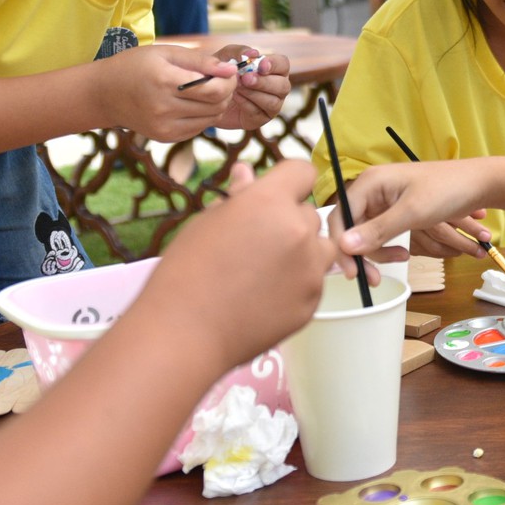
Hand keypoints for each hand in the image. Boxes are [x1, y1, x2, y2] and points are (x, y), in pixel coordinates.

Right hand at [98, 43, 239, 141]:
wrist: (104, 94)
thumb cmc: (136, 66)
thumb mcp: (166, 53)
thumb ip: (200, 61)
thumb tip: (231, 69)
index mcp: (164, 81)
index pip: (214, 89)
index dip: (229, 81)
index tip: (228, 72)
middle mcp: (164, 108)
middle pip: (216, 106)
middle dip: (226, 91)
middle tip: (220, 79)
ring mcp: (164, 126)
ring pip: (211, 119)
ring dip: (216, 105)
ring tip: (207, 90)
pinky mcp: (165, 137)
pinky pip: (198, 128)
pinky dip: (203, 116)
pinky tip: (192, 103)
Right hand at [142, 160, 333, 367]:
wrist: (185, 333)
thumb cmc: (186, 273)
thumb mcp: (207, 223)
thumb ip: (238, 196)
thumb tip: (245, 171)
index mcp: (269, 202)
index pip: (301, 171)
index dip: (288, 182)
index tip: (274, 196)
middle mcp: (298, 231)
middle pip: (309, 213)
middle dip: (288, 221)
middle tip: (253, 243)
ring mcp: (309, 269)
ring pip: (319, 247)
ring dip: (301, 252)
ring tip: (262, 270)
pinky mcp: (312, 302)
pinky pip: (313, 281)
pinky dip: (296, 284)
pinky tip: (263, 295)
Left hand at [213, 45, 289, 132]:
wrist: (208, 95)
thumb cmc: (222, 71)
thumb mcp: (225, 57)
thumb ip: (238, 51)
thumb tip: (254, 52)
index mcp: (273, 69)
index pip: (283, 64)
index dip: (274, 65)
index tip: (260, 65)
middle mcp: (277, 87)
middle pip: (283, 86)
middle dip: (264, 82)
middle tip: (245, 78)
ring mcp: (271, 105)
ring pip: (273, 102)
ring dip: (254, 94)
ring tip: (236, 87)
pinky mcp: (260, 119)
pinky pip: (259, 113)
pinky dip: (246, 104)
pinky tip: (234, 97)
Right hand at [336, 160, 491, 259]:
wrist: (478, 183)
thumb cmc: (448, 189)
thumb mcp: (413, 212)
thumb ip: (378, 230)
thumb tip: (345, 246)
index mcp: (371, 183)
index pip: (341, 216)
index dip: (342, 245)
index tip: (353, 272)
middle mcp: (372, 190)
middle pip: (351, 229)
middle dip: (363, 254)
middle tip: (373, 279)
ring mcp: (383, 201)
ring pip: (367, 235)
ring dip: (380, 253)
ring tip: (402, 259)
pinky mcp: (394, 211)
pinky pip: (382, 234)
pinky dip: (390, 247)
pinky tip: (405, 254)